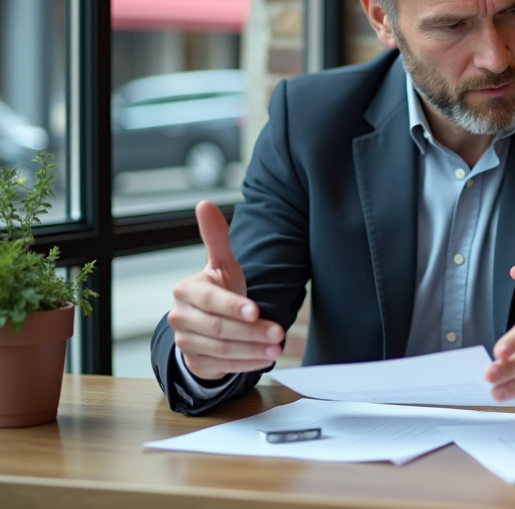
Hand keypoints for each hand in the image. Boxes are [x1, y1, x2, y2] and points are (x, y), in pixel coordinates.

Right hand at [167, 200, 283, 380]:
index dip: (233, 306)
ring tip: (277, 347)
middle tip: (279, 332)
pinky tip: (265, 359)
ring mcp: (185, 342)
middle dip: (251, 332)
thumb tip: (204, 203)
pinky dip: (245, 364)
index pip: (210, 301)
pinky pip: (221, 366)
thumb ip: (216, 237)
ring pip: (221, 349)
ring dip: (252, 350)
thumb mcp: (221, 265)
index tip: (256, 311)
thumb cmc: (218, 289)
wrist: (206, 323)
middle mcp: (180, 317)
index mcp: (186, 291)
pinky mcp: (195, 362)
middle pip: (218, 328)